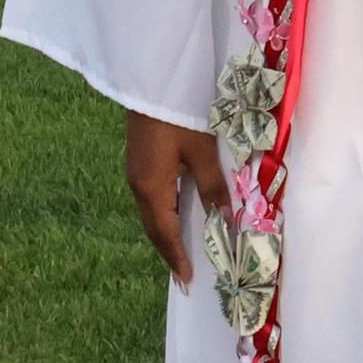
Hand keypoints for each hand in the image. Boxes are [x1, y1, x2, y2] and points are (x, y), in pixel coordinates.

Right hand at [125, 111, 227, 286]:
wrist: (152, 82)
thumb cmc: (179, 116)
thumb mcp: (201, 151)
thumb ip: (212, 186)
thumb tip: (225, 221)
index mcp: (151, 189)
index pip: (165, 233)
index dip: (177, 257)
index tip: (187, 280)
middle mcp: (138, 185)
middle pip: (155, 226)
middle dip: (170, 249)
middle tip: (185, 271)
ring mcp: (136, 171)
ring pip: (152, 211)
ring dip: (167, 231)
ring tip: (183, 248)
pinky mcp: (141, 158)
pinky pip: (153, 196)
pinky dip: (165, 211)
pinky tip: (178, 210)